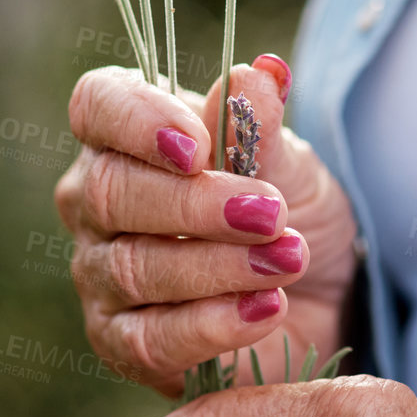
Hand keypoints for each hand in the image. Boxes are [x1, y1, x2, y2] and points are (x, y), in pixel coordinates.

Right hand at [54, 56, 358, 397]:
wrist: (321, 298)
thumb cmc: (289, 214)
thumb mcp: (291, 166)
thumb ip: (263, 127)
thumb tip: (261, 72)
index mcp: (125, 135)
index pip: (98, 106)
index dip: (138, 120)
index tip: (199, 145)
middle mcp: (95, 202)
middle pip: (111, 192)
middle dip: (195, 204)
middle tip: (270, 213)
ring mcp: (99, 275)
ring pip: (132, 267)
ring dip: (218, 264)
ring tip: (288, 260)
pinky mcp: (122, 345)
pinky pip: (147, 339)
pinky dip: (212, 324)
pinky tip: (267, 309)